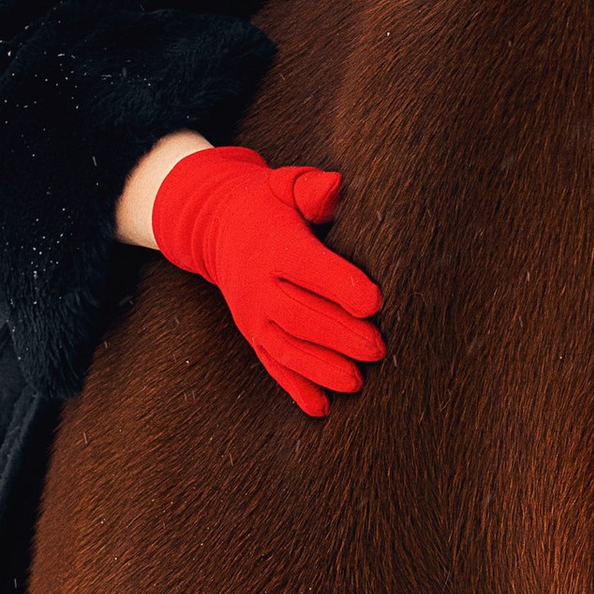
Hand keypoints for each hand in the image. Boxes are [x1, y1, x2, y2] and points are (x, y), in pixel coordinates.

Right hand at [148, 143, 383, 416]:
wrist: (217, 225)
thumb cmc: (269, 204)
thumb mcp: (286, 186)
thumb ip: (311, 188)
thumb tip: (334, 185)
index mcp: (274, 245)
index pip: (307, 268)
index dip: (340, 285)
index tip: (373, 301)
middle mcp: (259, 285)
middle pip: (299, 315)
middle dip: (338, 335)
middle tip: (377, 348)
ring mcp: (253, 315)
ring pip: (286, 348)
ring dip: (320, 369)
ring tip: (356, 382)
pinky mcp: (253, 335)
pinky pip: (272, 366)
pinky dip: (295, 389)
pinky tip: (321, 408)